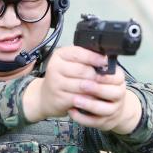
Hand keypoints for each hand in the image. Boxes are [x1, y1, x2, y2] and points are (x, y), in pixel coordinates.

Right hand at [22, 46, 141, 133]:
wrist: (46, 96)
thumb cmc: (62, 77)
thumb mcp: (69, 63)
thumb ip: (83, 59)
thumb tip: (104, 59)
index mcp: (59, 55)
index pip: (79, 53)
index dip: (95, 58)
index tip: (106, 61)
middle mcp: (55, 67)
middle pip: (83, 70)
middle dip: (97, 76)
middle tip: (105, 79)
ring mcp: (56, 83)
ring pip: (83, 85)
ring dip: (95, 88)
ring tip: (101, 88)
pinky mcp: (59, 97)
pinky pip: (81, 98)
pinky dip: (89, 99)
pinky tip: (92, 97)